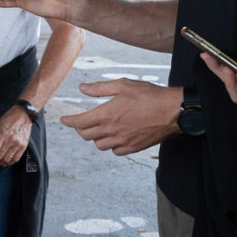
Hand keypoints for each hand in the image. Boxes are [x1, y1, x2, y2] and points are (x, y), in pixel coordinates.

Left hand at [0, 105, 31, 166]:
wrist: (23, 115)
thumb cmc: (9, 119)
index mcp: (2, 134)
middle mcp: (10, 140)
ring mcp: (17, 144)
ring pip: (7, 160)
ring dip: (0, 163)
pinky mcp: (23, 146)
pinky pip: (16, 159)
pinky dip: (9, 163)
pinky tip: (5, 162)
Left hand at [60, 80, 180, 154]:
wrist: (173, 111)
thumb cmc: (150, 96)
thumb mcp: (122, 85)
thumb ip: (100, 88)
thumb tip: (82, 88)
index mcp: (107, 114)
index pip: (79, 122)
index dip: (69, 121)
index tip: (64, 119)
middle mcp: (112, 130)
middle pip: (86, 136)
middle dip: (81, 129)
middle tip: (82, 121)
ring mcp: (123, 141)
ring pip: (100, 145)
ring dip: (96, 138)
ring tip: (100, 128)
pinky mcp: (134, 147)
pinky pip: (116, 151)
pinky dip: (111, 145)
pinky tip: (115, 137)